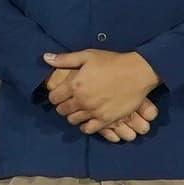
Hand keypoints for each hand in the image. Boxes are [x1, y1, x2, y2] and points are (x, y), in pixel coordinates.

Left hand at [44, 49, 159, 135]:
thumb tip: (45, 58)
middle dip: (62, 106)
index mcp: (75, 84)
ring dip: (73, 115)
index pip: (54, 97)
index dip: (55, 96)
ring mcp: (93, 112)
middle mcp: (81, 100)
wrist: (137, 73)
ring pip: (73, 120)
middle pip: (62, 110)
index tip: (59, 94)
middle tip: (69, 101)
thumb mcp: (87, 55)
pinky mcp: (106, 120)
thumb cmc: (112, 62)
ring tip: (79, 110)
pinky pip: (88, 129)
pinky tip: (88, 119)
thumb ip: (65, 59)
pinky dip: (85, 126)